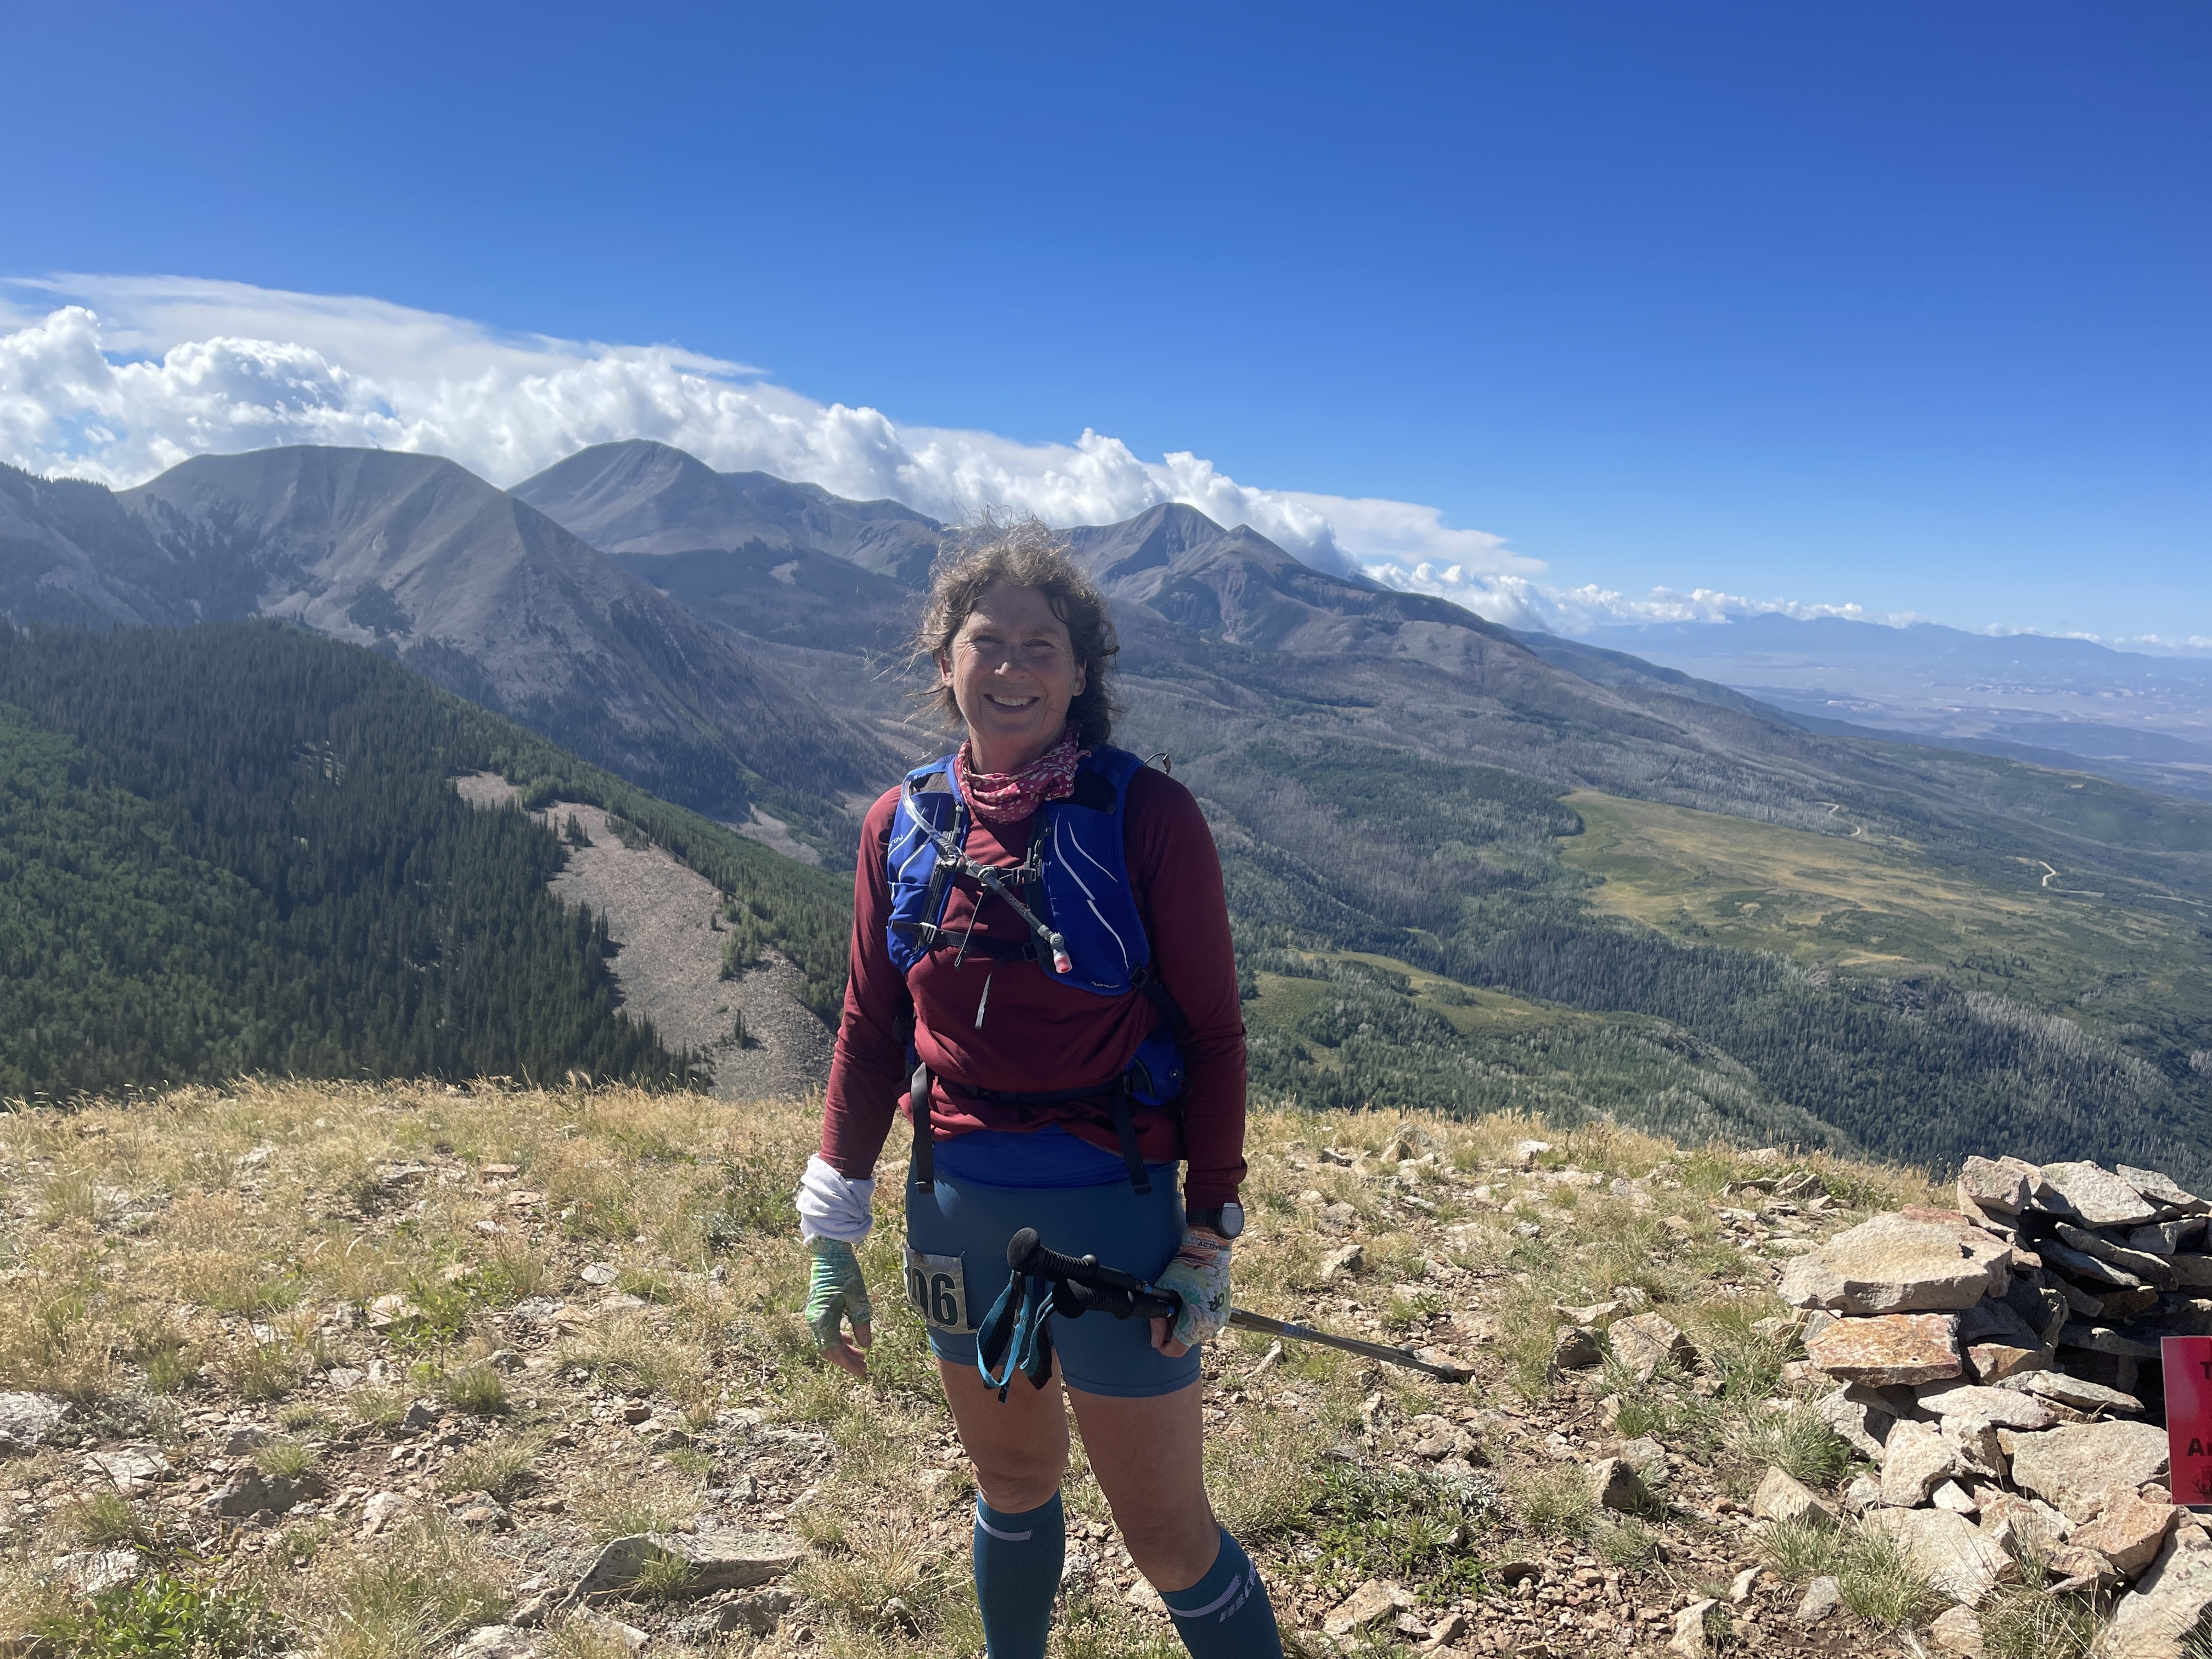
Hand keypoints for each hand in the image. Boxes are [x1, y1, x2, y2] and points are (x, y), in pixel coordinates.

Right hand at [804, 1237, 873, 1377]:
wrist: (829, 1252)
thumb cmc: (844, 1273)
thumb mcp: (858, 1298)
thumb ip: (861, 1323)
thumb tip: (866, 1346)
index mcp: (822, 1319)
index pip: (834, 1350)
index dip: (847, 1364)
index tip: (862, 1372)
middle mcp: (814, 1320)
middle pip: (829, 1349)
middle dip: (846, 1360)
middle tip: (864, 1367)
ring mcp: (814, 1315)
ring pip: (827, 1341)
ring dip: (843, 1350)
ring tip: (862, 1356)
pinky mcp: (817, 1309)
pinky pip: (826, 1331)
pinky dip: (839, 1338)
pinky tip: (851, 1341)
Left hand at [1149, 1226, 1230, 1357]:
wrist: (1209, 1251)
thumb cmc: (1186, 1267)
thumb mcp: (1165, 1291)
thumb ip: (1158, 1319)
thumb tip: (1156, 1341)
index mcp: (1197, 1321)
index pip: (1179, 1348)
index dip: (1165, 1348)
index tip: (1158, 1341)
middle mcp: (1212, 1324)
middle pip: (1188, 1341)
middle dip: (1175, 1333)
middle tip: (1168, 1315)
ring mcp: (1221, 1318)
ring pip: (1199, 1333)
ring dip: (1187, 1326)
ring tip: (1179, 1308)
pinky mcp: (1225, 1311)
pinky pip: (1208, 1324)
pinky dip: (1197, 1320)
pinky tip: (1190, 1305)